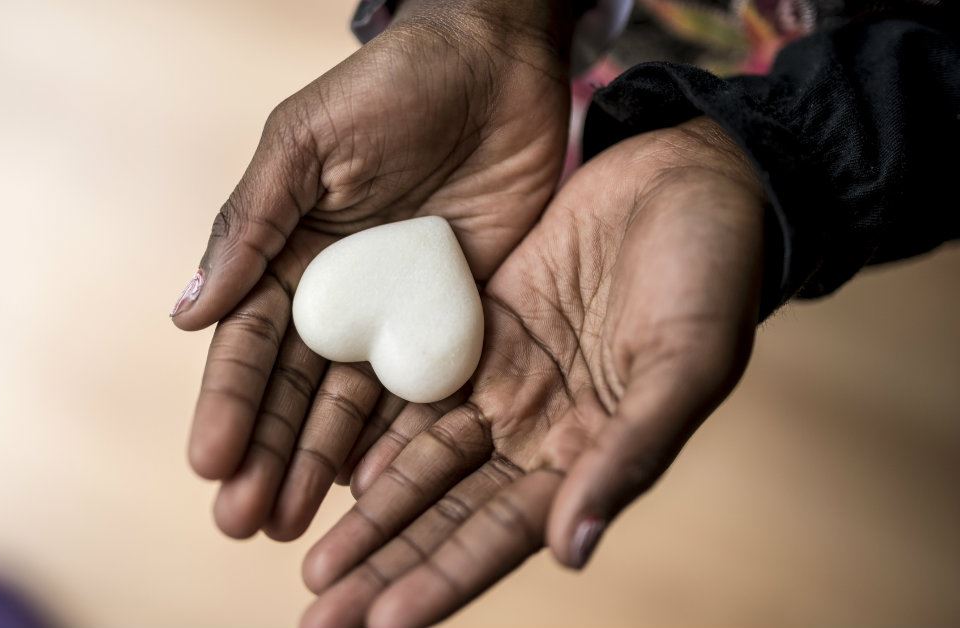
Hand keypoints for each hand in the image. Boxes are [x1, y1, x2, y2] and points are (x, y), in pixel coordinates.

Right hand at [173, 0, 572, 540]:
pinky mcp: (455, 317)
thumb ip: (252, 224)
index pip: (248, 342)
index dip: (227, 403)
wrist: (497, 61)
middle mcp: (336, 294)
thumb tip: (187, 313)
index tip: (209, 463)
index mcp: (287, 254)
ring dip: (321, 463)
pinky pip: (426, 387)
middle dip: (267, 454)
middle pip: (293, 389)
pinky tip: (376, 487)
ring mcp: (395, 311)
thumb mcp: (305, 144)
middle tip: (245, 522)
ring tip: (295, 525)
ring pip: (352, 403)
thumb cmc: (390, 86)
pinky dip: (401, 437)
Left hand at [300, 117, 768, 627]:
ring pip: (422, 462)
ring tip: (314, 564)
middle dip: (386, 564)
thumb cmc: (712, 271)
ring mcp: (504, 383)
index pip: (503, 534)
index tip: (380, 625)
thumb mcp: (684, 362)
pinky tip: (334, 468)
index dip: (442, 579)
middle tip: (315, 612)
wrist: (689, 178)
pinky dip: (376, 430)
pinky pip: (415, 389)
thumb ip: (629, 454)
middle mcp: (538, 432)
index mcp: (591, 452)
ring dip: (370, 515)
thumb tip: (570, 551)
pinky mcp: (476, 329)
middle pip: (447, 513)